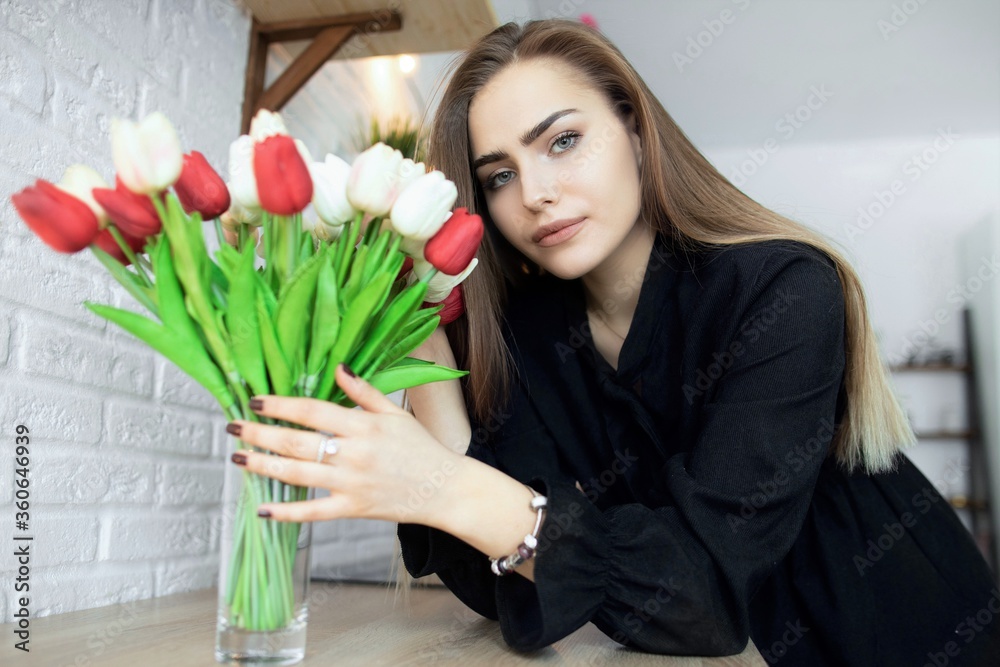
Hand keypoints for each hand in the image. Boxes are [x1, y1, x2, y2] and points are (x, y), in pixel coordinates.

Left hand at [229, 363, 463, 525]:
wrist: (443, 488)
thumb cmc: (420, 447)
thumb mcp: (394, 413)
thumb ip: (363, 391)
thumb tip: (337, 368)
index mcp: (363, 425)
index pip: (312, 411)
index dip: (281, 405)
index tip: (255, 400)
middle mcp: (353, 454)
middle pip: (296, 443)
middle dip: (260, 434)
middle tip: (232, 427)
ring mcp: (351, 483)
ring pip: (297, 476)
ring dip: (263, 467)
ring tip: (238, 458)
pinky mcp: (353, 508)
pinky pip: (313, 512)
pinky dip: (286, 513)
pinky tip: (262, 509)